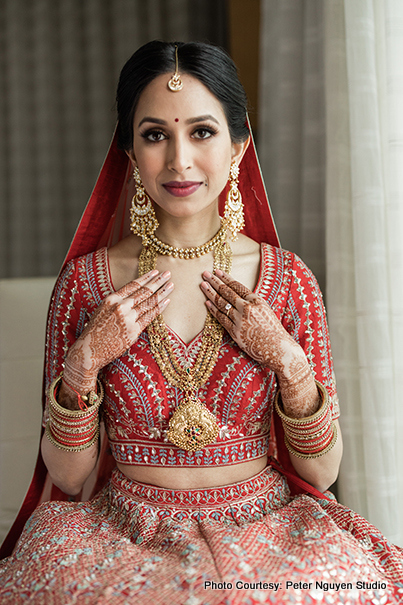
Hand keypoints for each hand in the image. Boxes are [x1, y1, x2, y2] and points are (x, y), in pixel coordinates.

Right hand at [64, 270, 172, 393]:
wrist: (89, 350)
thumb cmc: (95, 331)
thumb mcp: (102, 310)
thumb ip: (117, 303)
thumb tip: (133, 297)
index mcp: (111, 299)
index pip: (133, 285)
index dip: (146, 278)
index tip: (155, 272)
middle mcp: (120, 306)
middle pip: (144, 292)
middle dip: (158, 282)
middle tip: (168, 274)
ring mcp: (128, 318)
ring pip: (149, 303)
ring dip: (162, 293)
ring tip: (171, 286)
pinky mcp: (133, 331)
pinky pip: (149, 317)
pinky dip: (160, 308)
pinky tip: (167, 301)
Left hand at [201, 269, 318, 416]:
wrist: (279, 349)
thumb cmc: (274, 330)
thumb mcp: (266, 310)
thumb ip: (252, 303)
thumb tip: (238, 296)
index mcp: (257, 301)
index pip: (237, 286)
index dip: (226, 278)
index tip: (217, 271)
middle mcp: (248, 309)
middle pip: (227, 292)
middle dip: (215, 281)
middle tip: (205, 273)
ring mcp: (240, 320)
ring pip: (222, 304)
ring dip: (211, 293)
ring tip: (203, 285)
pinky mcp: (235, 332)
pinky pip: (221, 319)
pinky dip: (213, 310)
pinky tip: (207, 303)